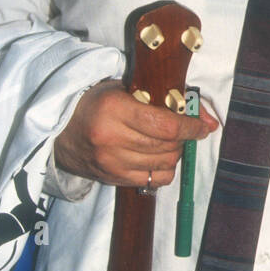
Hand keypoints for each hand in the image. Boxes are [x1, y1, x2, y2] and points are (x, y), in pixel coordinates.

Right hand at [54, 79, 218, 185]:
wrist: (59, 130)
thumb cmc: (96, 103)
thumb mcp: (127, 90)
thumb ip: (169, 100)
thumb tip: (210, 122)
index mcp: (114, 108)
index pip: (166, 126)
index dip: (190, 127)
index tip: (201, 126)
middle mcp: (112, 138)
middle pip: (167, 146)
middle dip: (184, 138)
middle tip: (184, 130)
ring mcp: (111, 162)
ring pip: (164, 164)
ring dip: (175, 153)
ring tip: (169, 141)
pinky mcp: (113, 178)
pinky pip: (155, 180)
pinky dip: (164, 169)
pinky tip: (158, 156)